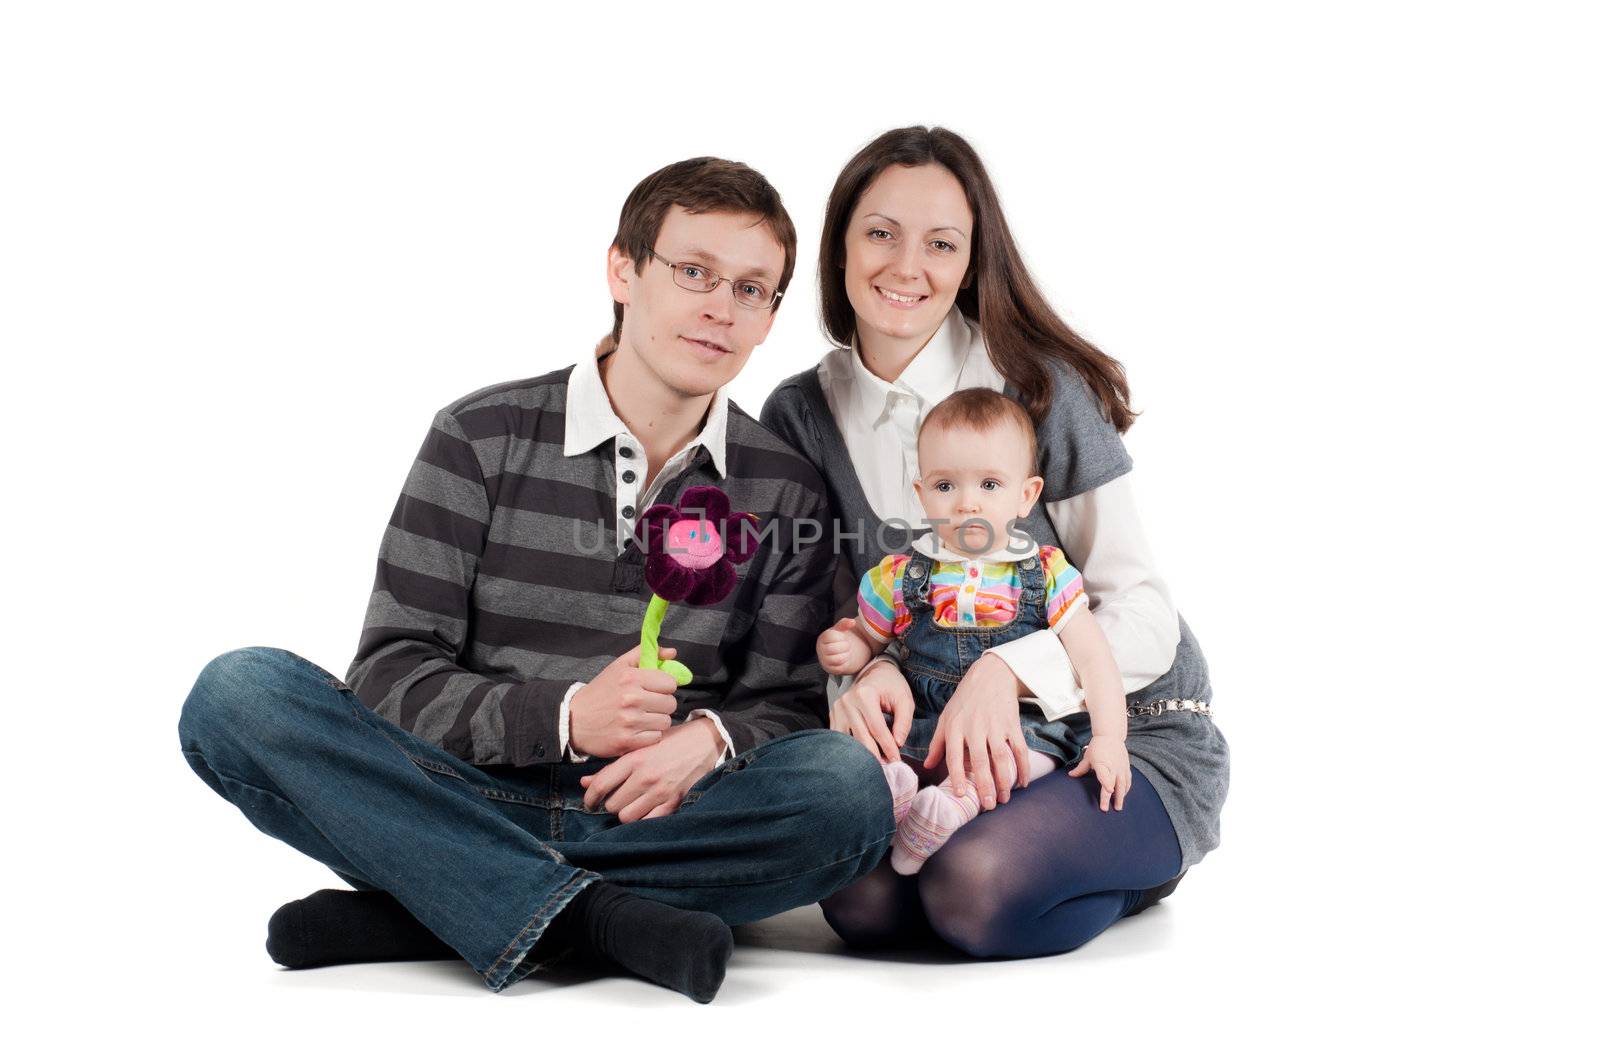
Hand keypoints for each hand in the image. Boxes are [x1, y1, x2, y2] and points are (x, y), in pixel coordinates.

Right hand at [569, 644, 679, 758]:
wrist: (574, 719)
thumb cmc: (600, 692)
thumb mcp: (618, 667)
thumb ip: (645, 654)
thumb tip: (672, 652)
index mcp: (630, 677)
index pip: (670, 683)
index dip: (664, 687)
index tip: (655, 690)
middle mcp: (631, 698)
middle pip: (670, 704)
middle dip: (662, 705)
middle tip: (648, 705)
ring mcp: (629, 721)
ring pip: (665, 722)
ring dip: (656, 721)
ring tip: (642, 718)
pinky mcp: (627, 741)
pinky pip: (655, 738)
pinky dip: (649, 736)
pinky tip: (637, 730)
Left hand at [579, 718, 722, 821]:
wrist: (705, 740)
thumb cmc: (670, 741)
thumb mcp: (639, 747)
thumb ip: (611, 767)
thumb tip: (584, 783)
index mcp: (634, 759)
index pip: (601, 785)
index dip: (589, 798)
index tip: (589, 802)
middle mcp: (646, 776)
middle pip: (612, 805)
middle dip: (611, 803)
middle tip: (617, 798)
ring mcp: (661, 791)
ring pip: (627, 816)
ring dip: (626, 812)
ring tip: (631, 804)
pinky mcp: (675, 801)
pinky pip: (649, 821)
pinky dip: (643, 818)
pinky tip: (645, 809)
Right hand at [817, 618, 872, 675]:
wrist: (837, 652)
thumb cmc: (838, 639)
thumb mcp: (840, 629)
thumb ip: (845, 624)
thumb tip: (852, 622)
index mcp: (823, 637)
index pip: (832, 636)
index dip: (841, 637)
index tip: (841, 637)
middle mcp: (821, 649)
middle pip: (835, 648)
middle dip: (845, 646)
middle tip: (844, 645)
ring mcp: (824, 660)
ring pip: (838, 659)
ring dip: (846, 655)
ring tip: (844, 652)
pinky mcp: (829, 669)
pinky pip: (839, 668)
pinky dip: (845, 663)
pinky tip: (844, 659)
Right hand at [829, 658, 913, 762]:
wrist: (875, 673)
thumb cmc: (892, 686)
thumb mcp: (905, 700)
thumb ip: (904, 722)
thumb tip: (898, 744)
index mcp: (865, 695)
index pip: (877, 729)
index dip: (888, 748)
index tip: (896, 761)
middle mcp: (847, 702)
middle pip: (860, 737)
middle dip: (875, 756)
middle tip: (887, 769)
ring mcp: (836, 709)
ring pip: (848, 741)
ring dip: (862, 755)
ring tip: (876, 765)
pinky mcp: (832, 716)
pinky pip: (840, 738)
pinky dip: (851, 749)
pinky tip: (863, 757)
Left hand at [925, 654, 1031, 809]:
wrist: (991, 675)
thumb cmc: (965, 700)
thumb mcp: (946, 718)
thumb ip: (937, 743)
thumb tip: (927, 765)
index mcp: (955, 728)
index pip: (954, 756)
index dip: (957, 776)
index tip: (960, 795)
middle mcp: (974, 728)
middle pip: (980, 761)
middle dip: (985, 785)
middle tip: (989, 806)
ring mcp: (995, 726)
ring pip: (1001, 758)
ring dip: (1005, 780)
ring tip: (1005, 798)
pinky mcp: (1011, 724)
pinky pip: (1019, 749)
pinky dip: (1023, 767)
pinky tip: (1023, 782)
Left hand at [1068, 736, 1132, 811]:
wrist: (1110, 736)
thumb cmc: (1097, 747)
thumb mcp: (1087, 757)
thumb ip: (1081, 769)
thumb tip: (1070, 776)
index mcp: (1102, 764)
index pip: (1105, 775)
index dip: (1107, 783)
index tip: (1109, 791)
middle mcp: (1113, 767)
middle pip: (1114, 784)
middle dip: (1112, 797)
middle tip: (1108, 809)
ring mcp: (1121, 768)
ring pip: (1123, 785)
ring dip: (1121, 796)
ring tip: (1118, 807)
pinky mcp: (1126, 768)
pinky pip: (1127, 780)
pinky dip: (1126, 789)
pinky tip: (1123, 795)